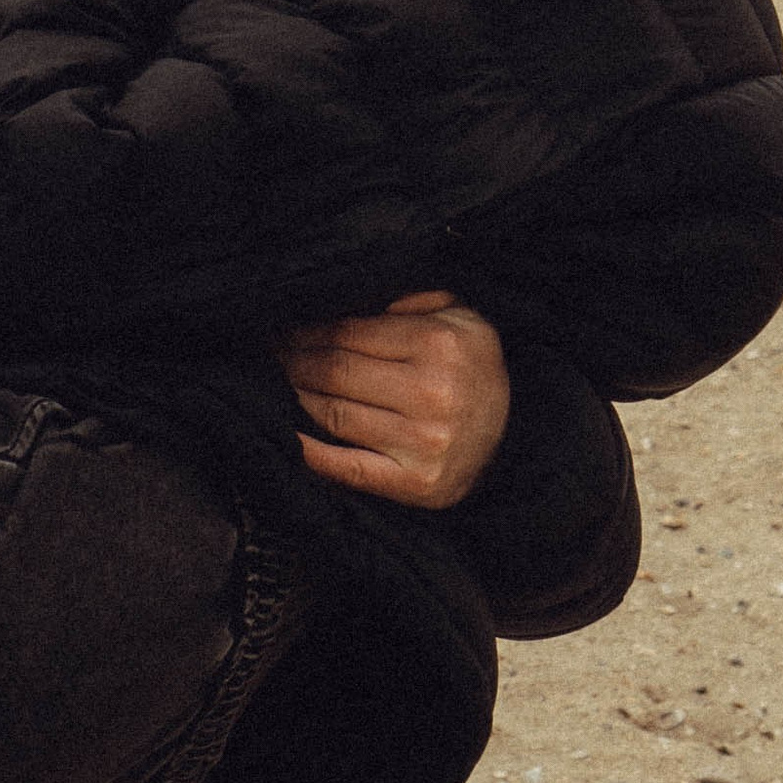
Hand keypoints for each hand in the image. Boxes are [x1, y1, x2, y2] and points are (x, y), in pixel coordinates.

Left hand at [278, 290, 510, 507]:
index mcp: (436, 343)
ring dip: (295, 397)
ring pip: (335, 415)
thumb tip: (348, 297)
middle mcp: (430, 393)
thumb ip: (409, 298)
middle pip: (336, 372)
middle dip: (292, 360)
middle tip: (266, 354)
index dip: (307, 330)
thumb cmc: (473, 366)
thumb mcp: (458, 314)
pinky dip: (312, 454)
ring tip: (274, 384)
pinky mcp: (417, 485)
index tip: (281, 328)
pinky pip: (350, 468)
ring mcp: (423, 443)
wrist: (515, 436)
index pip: (350, 332)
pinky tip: (288, 436)